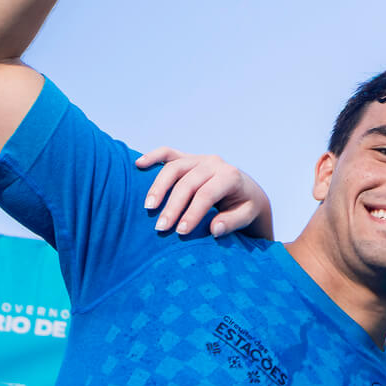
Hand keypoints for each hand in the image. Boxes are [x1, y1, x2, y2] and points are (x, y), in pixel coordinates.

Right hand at [136, 148, 273, 239]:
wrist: (246, 190)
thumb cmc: (245, 206)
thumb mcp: (247, 216)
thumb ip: (232, 222)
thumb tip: (214, 229)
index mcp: (230, 176)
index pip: (206, 195)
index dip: (192, 213)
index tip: (180, 232)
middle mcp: (214, 163)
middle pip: (187, 183)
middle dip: (172, 206)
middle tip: (160, 228)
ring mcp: (200, 158)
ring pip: (174, 168)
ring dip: (158, 187)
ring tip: (148, 207)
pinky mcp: (189, 158)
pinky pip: (169, 153)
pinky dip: (153, 156)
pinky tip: (138, 164)